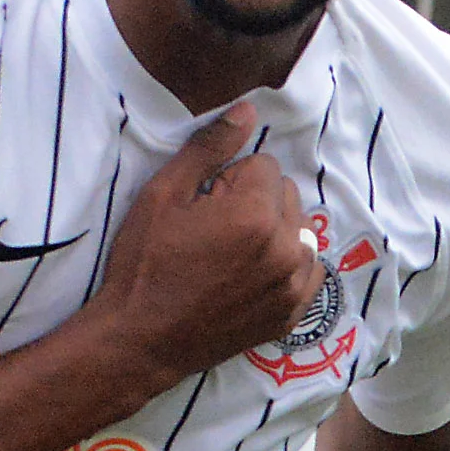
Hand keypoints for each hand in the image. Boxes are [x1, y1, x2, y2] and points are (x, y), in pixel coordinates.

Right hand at [85, 104, 322, 392]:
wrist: (140, 340)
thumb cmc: (144, 264)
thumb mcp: (163, 195)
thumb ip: (210, 148)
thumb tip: (249, 110)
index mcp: (256, 215)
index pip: (264, 165)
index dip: (229, 179)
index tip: (204, 204)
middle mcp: (285, 249)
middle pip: (288, 194)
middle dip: (257, 201)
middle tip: (215, 228)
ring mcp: (293, 286)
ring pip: (300, 230)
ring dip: (274, 232)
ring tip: (233, 253)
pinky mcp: (292, 313)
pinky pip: (309, 269)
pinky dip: (288, 265)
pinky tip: (252, 274)